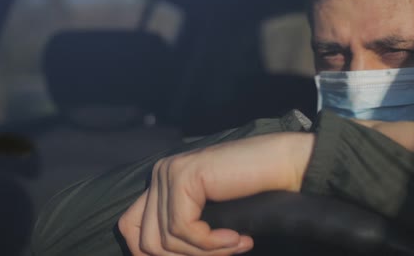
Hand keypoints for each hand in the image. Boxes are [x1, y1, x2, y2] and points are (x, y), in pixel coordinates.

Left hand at [118, 132, 314, 255]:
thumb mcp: (209, 215)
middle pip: (146, 241)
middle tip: (224, 254)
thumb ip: (183, 228)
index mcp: (162, 182)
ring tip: (236, 245)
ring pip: (165, 241)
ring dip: (205, 253)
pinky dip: (211, 243)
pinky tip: (237, 237)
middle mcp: (159, 174)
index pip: (131, 229)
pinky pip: (183, 230)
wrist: (283, 165)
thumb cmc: (253, 192)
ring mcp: (169, 173)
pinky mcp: (184, 177)